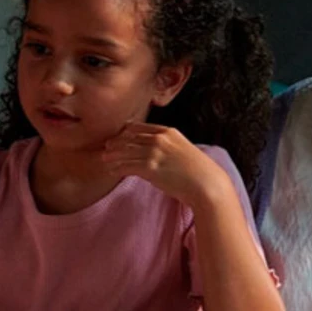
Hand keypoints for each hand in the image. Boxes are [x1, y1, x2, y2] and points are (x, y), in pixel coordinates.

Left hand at [102, 122, 226, 206]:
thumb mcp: (184, 149)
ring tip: (105, 159)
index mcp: (169, 131)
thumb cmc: (199, 170)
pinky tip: (112, 170)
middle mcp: (159, 139)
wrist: (206, 183)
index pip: (139, 127)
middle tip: (107, 147)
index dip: (126, 131)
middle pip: (129, 138)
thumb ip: (169, 147)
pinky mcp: (149, 168)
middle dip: (116, 142)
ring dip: (112, 156)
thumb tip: (155, 153)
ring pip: (124, 151)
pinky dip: (116, 168)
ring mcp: (153, 153)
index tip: (119, 136)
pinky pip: (126, 166)